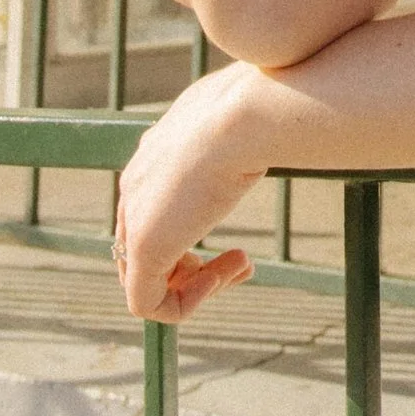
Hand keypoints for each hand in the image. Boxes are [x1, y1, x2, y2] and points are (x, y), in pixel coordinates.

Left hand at [114, 64, 267, 319]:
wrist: (242, 120)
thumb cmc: (254, 115)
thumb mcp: (244, 120)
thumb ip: (240, 132)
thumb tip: (280, 111)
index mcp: (153, 157)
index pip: (156, 212)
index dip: (194, 234)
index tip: (237, 238)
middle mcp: (134, 188)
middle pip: (146, 250)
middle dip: (194, 268)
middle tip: (242, 261)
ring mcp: (135, 218)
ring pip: (146, 280)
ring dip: (198, 285)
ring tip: (242, 265)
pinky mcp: (144, 248)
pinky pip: (146, 303)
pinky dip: (186, 304)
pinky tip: (222, 278)